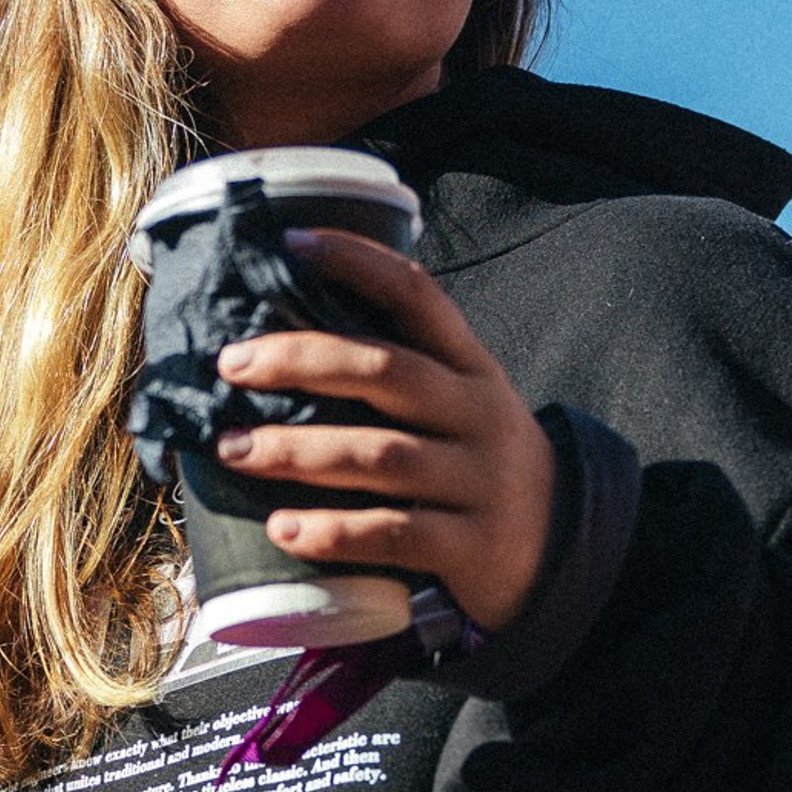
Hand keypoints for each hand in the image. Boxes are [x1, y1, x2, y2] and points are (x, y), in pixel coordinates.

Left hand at [211, 228, 556, 635]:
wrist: (560, 546)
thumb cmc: (476, 461)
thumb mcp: (462, 402)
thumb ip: (397, 371)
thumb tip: (278, 341)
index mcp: (470, 366)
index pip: (417, 293)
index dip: (356, 261)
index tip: (289, 244)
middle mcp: (477, 414)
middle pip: (386, 371)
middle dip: (302, 360)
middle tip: (231, 364)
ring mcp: (478, 481)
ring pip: (380, 456)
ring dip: (298, 451)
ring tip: (233, 450)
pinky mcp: (469, 546)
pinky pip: (393, 535)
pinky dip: (333, 532)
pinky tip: (281, 528)